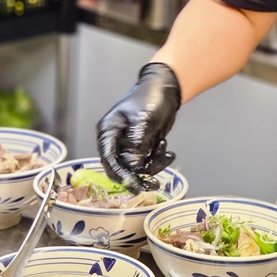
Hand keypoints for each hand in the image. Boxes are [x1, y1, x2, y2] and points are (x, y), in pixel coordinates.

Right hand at [96, 62, 180, 193]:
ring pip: (137, 168)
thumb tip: (132, 166)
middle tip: (154, 184)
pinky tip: (167, 151)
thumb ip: (136, 143)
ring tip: (167, 154)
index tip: (133, 185)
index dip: (120, 175)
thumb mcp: (143, 119)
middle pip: (122, 168)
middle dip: (139, 176)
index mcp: (108, 131)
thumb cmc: (150, 97)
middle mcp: (115, 141)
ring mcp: (128, 145)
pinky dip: (158, 160)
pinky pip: (148, 162)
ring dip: (153, 166)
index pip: (108, 159)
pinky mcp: (141, 148)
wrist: (166, 90)